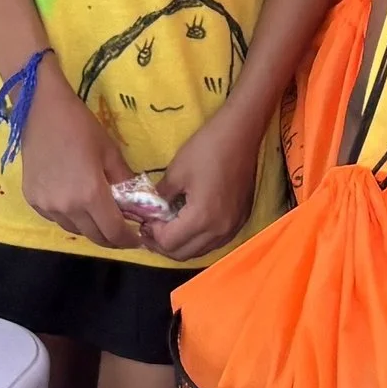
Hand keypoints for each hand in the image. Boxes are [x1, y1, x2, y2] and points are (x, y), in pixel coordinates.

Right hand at [19, 80, 140, 248]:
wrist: (40, 111)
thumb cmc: (80, 127)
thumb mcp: (110, 152)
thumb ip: (125, 181)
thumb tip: (137, 203)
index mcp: (90, 194)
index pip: (113, 232)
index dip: (128, 240)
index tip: (137, 239)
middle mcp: (67, 206)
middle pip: (94, 236)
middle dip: (111, 238)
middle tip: (122, 231)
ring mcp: (46, 205)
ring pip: (74, 229)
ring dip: (90, 228)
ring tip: (99, 215)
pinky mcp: (32, 200)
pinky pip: (56, 219)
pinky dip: (70, 217)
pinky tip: (76, 203)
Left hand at [147, 102, 265, 260]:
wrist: (241, 133)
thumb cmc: (207, 148)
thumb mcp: (175, 172)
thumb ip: (160, 198)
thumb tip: (151, 212)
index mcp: (202, 218)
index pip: (169, 242)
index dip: (152, 234)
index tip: (145, 220)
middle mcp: (220, 230)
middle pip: (184, 253)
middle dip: (164, 244)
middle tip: (151, 228)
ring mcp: (233, 227)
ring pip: (201, 250)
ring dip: (182, 244)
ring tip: (169, 227)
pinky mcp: (241, 220)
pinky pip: (216, 241)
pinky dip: (199, 239)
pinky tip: (191, 223)